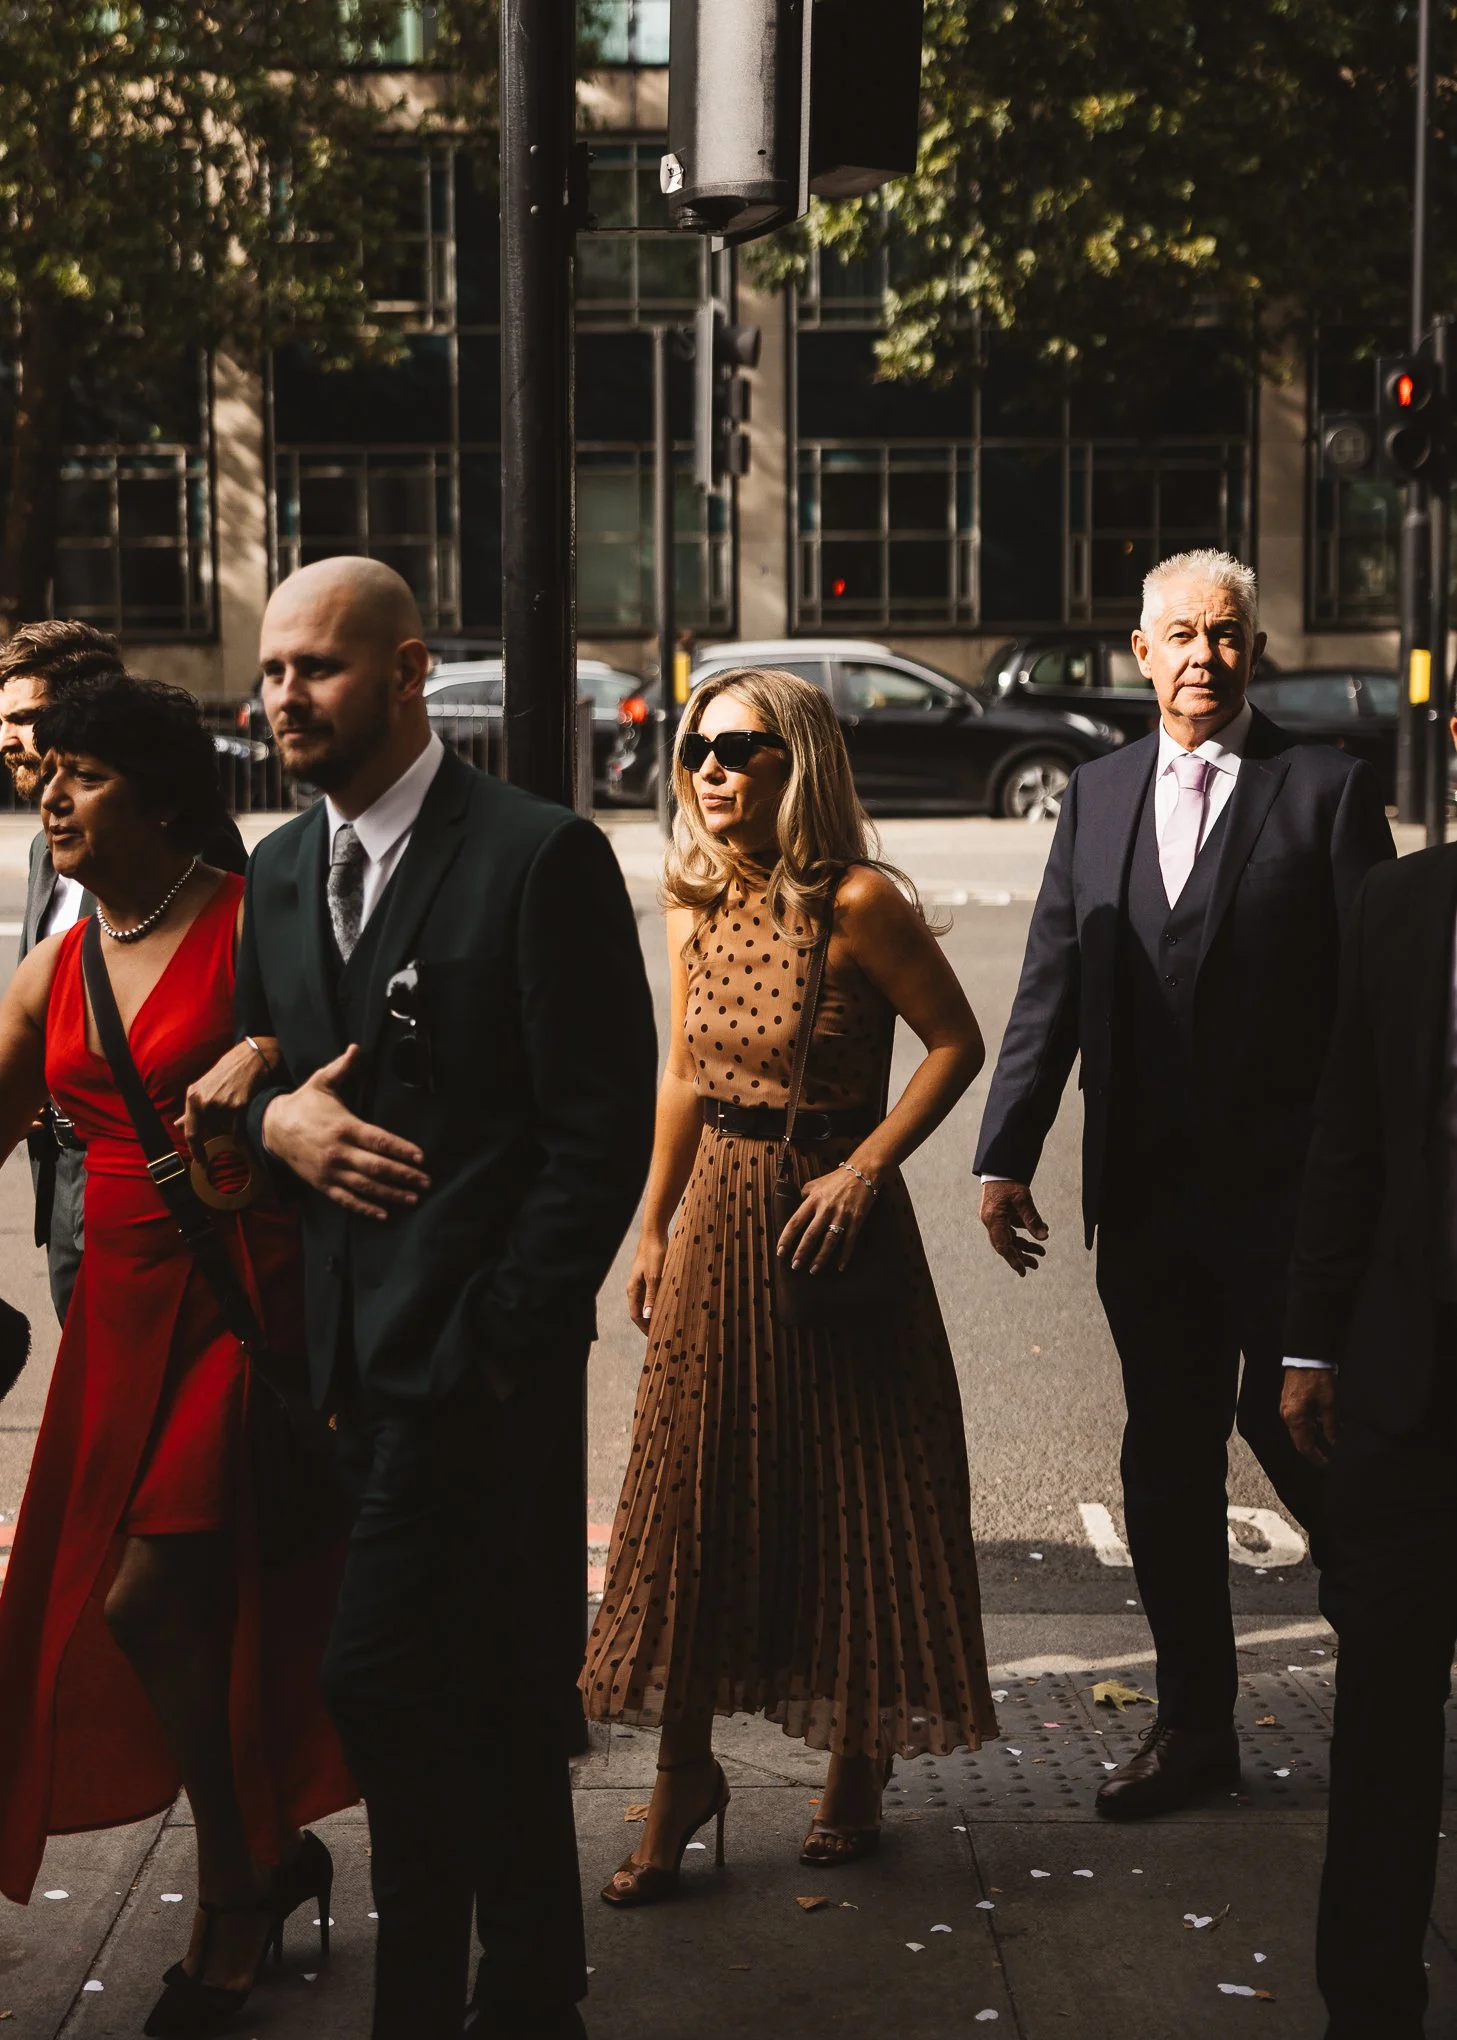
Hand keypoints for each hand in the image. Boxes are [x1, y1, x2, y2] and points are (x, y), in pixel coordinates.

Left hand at [183, 1038, 279, 1162]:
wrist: (248, 1059)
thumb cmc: (225, 1074)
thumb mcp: (202, 1088)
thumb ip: (190, 1109)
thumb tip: (178, 1125)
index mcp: (193, 1097)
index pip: (190, 1131)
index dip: (195, 1149)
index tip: (200, 1161)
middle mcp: (205, 1101)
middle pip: (209, 1132)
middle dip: (216, 1131)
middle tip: (224, 1121)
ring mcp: (222, 1104)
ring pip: (224, 1130)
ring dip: (228, 1127)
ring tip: (233, 1110)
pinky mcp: (239, 1105)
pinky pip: (238, 1130)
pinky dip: (239, 1135)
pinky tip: (241, 1132)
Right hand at [260, 1045, 431, 1220]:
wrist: (272, 1128)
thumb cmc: (303, 1103)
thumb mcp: (321, 1081)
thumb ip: (342, 1067)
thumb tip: (357, 1048)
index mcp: (344, 1127)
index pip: (379, 1140)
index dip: (402, 1150)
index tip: (421, 1157)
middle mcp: (339, 1152)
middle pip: (377, 1167)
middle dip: (404, 1175)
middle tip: (426, 1182)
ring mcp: (330, 1171)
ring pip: (365, 1186)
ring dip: (391, 1194)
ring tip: (413, 1198)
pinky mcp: (322, 1184)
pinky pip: (346, 1199)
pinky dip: (365, 1208)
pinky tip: (384, 1213)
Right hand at [627, 1232, 666, 1334]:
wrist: (654, 1234)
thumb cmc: (654, 1254)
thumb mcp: (655, 1277)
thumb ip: (651, 1297)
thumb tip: (647, 1317)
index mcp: (633, 1289)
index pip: (636, 1315)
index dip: (644, 1328)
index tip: (654, 1339)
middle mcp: (635, 1287)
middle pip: (640, 1311)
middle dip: (649, 1323)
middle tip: (661, 1335)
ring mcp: (641, 1282)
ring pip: (646, 1303)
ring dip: (654, 1314)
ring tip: (665, 1324)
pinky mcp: (649, 1276)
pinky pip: (651, 1295)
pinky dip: (657, 1303)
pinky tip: (667, 1306)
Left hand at [775, 1164, 876, 1275]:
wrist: (862, 1172)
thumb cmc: (836, 1179)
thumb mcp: (815, 1183)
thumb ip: (803, 1196)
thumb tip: (794, 1208)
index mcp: (813, 1200)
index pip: (795, 1222)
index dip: (786, 1238)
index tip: (780, 1252)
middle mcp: (826, 1209)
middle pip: (810, 1235)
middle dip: (801, 1253)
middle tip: (794, 1266)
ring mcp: (842, 1215)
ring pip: (829, 1241)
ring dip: (820, 1258)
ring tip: (813, 1270)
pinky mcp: (856, 1220)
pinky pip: (849, 1241)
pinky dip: (844, 1255)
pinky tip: (839, 1266)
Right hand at [980, 1179, 1047, 1275]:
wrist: (999, 1167)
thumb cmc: (1009, 1181)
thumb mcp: (1023, 1199)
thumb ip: (1033, 1219)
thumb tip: (1044, 1237)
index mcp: (993, 1220)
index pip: (1003, 1246)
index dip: (1013, 1260)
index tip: (1023, 1272)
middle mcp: (991, 1221)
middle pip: (1006, 1245)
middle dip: (1021, 1256)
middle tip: (1036, 1265)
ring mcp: (994, 1218)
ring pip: (1010, 1238)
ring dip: (1025, 1246)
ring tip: (1041, 1252)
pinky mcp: (999, 1214)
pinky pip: (1012, 1228)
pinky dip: (1025, 1232)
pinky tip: (1040, 1232)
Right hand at [1282, 1365, 1336, 1466]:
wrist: (1306, 1357)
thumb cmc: (1316, 1379)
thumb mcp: (1329, 1404)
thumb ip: (1332, 1425)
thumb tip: (1336, 1442)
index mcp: (1294, 1418)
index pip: (1305, 1447)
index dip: (1317, 1458)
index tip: (1330, 1465)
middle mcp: (1288, 1416)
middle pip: (1302, 1440)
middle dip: (1317, 1450)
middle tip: (1333, 1456)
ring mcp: (1289, 1408)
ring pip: (1302, 1430)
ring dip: (1316, 1438)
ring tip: (1332, 1443)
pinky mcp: (1292, 1402)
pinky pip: (1302, 1420)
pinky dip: (1313, 1427)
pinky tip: (1326, 1427)